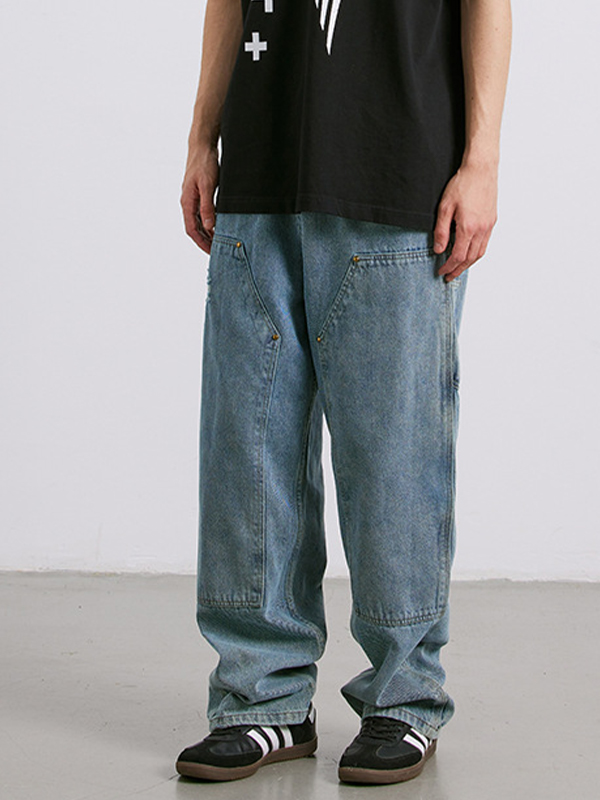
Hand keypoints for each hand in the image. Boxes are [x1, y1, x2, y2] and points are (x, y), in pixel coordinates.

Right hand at [180, 143, 219, 254]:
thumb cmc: (204, 163)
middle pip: (194, 228)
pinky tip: (218, 226)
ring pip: (198, 222)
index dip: (201, 242)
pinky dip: (209, 222)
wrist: (202, 146)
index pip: (192, 229)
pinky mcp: (198, 194)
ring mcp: (192, 198)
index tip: (211, 252)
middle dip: (205, 241)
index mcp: (187, 202)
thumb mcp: (208, 186)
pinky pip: (202, 213)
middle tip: (217, 251)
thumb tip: (209, 227)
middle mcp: (187, 202)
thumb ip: (208, 207)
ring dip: (207, 233)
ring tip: (219, 241)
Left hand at [433, 161, 497, 281]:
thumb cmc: (462, 184)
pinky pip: (485, 243)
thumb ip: (441, 231)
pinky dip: (476, 253)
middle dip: (458, 270)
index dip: (449, 267)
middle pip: (470, 259)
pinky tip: (469, 253)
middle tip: (449, 276)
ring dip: (468, 264)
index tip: (441, 271)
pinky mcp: (492, 221)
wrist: (481, 169)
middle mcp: (481, 229)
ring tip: (458, 269)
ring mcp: (488, 226)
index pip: (458, 256)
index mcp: (468, 227)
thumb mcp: (444, 207)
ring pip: (479, 253)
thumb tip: (439, 249)